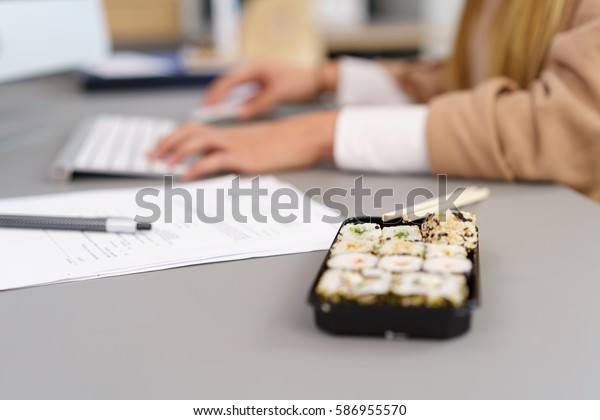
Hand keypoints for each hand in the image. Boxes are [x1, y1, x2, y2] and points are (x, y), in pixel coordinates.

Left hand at [148, 111, 337, 179]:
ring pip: (197, 142)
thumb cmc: (285, 142)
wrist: (304, 136)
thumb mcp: (258, 144)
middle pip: (189, 132)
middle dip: (167, 143)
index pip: (194, 129)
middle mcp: (228, 135)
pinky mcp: (244, 158)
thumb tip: (224, 163)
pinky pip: (214, 160)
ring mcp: (235, 145)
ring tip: (165, 164)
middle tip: (152, 156)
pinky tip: (187, 175)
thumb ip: (239, 150)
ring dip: (177, 153)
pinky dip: (197, 167)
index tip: (159, 148)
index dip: (173, 137)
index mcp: (230, 132)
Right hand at [204, 61, 337, 119]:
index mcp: (256, 67)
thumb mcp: (278, 93)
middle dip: (217, 96)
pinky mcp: (263, 85)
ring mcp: (259, 77)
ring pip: (237, 89)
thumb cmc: (300, 81)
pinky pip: (246, 94)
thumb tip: (240, 113)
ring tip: (216, 113)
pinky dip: (239, 102)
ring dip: (227, 100)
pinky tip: (235, 111)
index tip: (209, 105)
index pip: (230, 80)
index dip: (217, 93)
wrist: (317, 80)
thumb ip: (259, 104)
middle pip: (229, 83)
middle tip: (207, 110)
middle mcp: (255, 70)